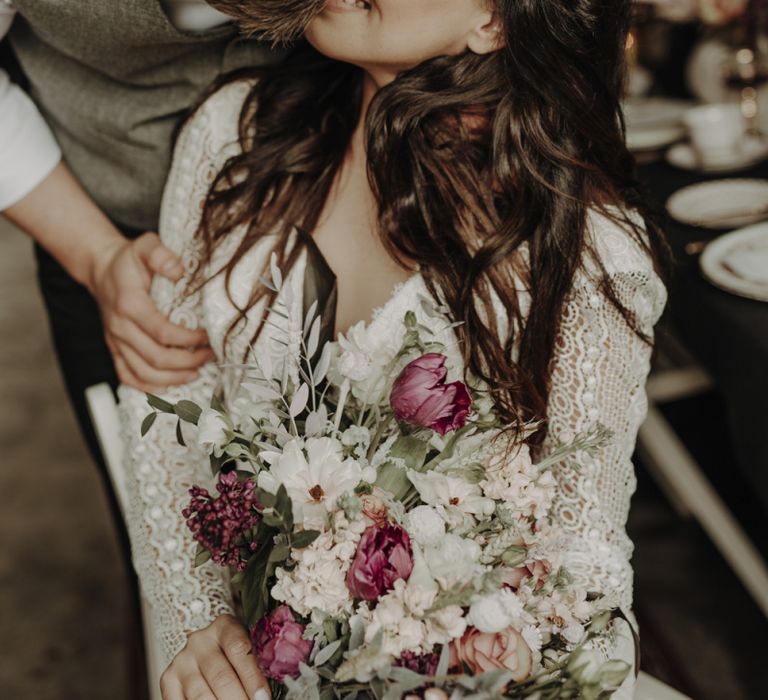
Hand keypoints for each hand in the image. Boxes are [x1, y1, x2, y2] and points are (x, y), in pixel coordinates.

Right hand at [88, 232, 213, 391]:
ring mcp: (116, 341)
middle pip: (155, 358)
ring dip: (173, 378)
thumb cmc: (128, 260)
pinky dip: (149, 386)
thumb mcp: (145, 245)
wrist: (101, 269)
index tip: (208, 336)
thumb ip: (161, 254)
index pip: (161, 332)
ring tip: (196, 372)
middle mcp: (120, 327)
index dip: (188, 339)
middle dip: (187, 361)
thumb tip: (179, 271)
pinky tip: (170, 384)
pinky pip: (128, 376)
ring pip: (143, 372)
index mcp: (130, 304)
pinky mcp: (115, 348)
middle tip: (209, 355)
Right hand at [161, 615, 269, 699]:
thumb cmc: (234, 651)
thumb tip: (264, 694)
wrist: (205, 648)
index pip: (239, 649)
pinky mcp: (167, 680)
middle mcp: (199, 641)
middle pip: (221, 676)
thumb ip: (257, 664)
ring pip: (201, 695)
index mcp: (224, 627)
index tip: (263, 698)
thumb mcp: (248, 646)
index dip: (253, 678)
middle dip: (239, 699)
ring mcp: (181, 661)